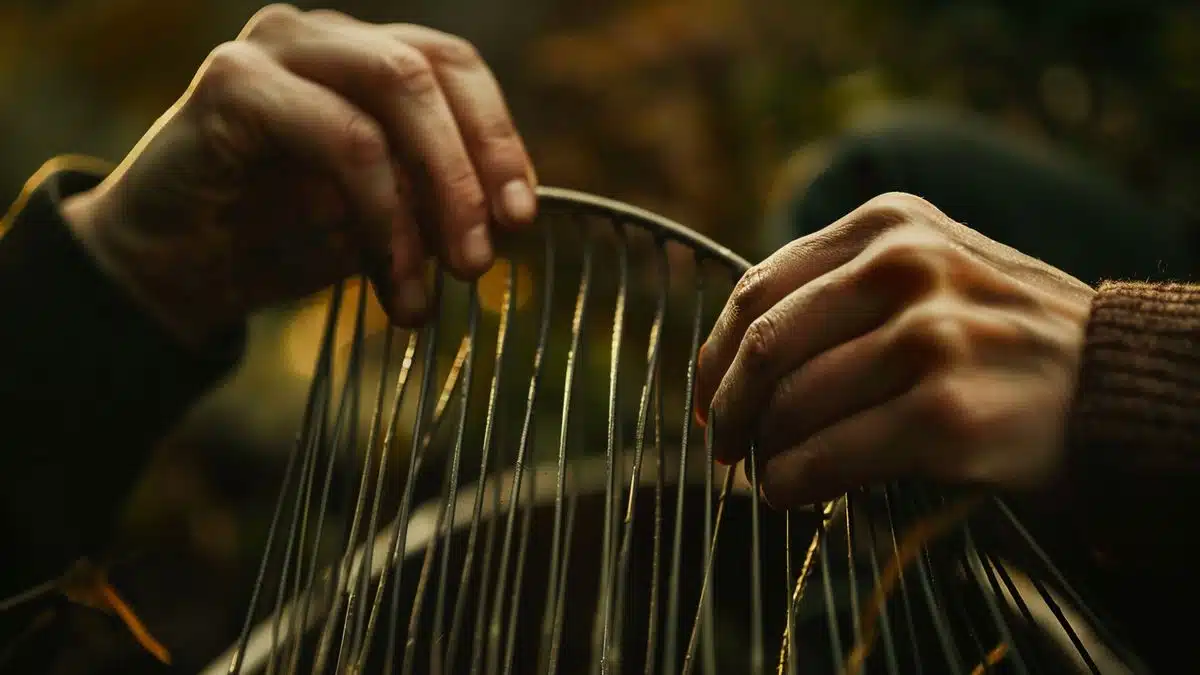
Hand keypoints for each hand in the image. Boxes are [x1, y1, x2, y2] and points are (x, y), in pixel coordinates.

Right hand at [61, 5, 536, 345]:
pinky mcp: (233, 82)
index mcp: (363, 59)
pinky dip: (379, 206)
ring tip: (439, 278)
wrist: (169, 272)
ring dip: (436, 190)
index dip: (499, 139)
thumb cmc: (278, 243)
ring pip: (397, 88)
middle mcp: (323, 38)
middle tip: (483, 258)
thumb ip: (431, 205)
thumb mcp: (378, 225)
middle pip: (434, 68)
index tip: (522, 218)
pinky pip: (344, 137)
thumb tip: (503, 219)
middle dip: (475, 167)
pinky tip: (383, 267)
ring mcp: (275, 48)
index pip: (455, 69)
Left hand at [694, 193, 1095, 507]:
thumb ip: (841, 287)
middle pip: (767, 347)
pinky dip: (792, 484)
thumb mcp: (930, 267)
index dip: (716, 354)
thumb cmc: (1001, 332)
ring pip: (792, 407)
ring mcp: (930, 338)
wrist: (1115, 382)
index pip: (759, 289)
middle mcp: (905, 266)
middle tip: (723, 445)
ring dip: (764, 453)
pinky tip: (792, 493)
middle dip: (728, 408)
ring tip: (768, 471)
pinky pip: (829, 458)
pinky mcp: (947, 415)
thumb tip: (733, 354)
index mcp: (886, 224)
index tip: (705, 397)